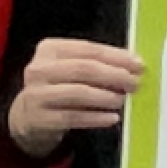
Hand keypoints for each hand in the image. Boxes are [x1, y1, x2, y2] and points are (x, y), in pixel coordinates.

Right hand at [8, 34, 141, 154]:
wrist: (28, 116)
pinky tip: (112, 118)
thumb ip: (96, 64)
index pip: (88, 49)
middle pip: (84, 69)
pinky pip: (73, 117)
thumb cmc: (58, 87)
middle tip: (135, 83)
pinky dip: (96, 118)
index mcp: (50, 49)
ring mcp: (36, 94)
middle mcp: (39, 69)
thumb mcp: (70, 69)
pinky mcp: (39, 118)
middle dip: (114, 75)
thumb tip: (133, 66)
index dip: (116, 56)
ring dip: (105, 97)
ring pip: (78, 93)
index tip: (138, 64)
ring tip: (122, 100)